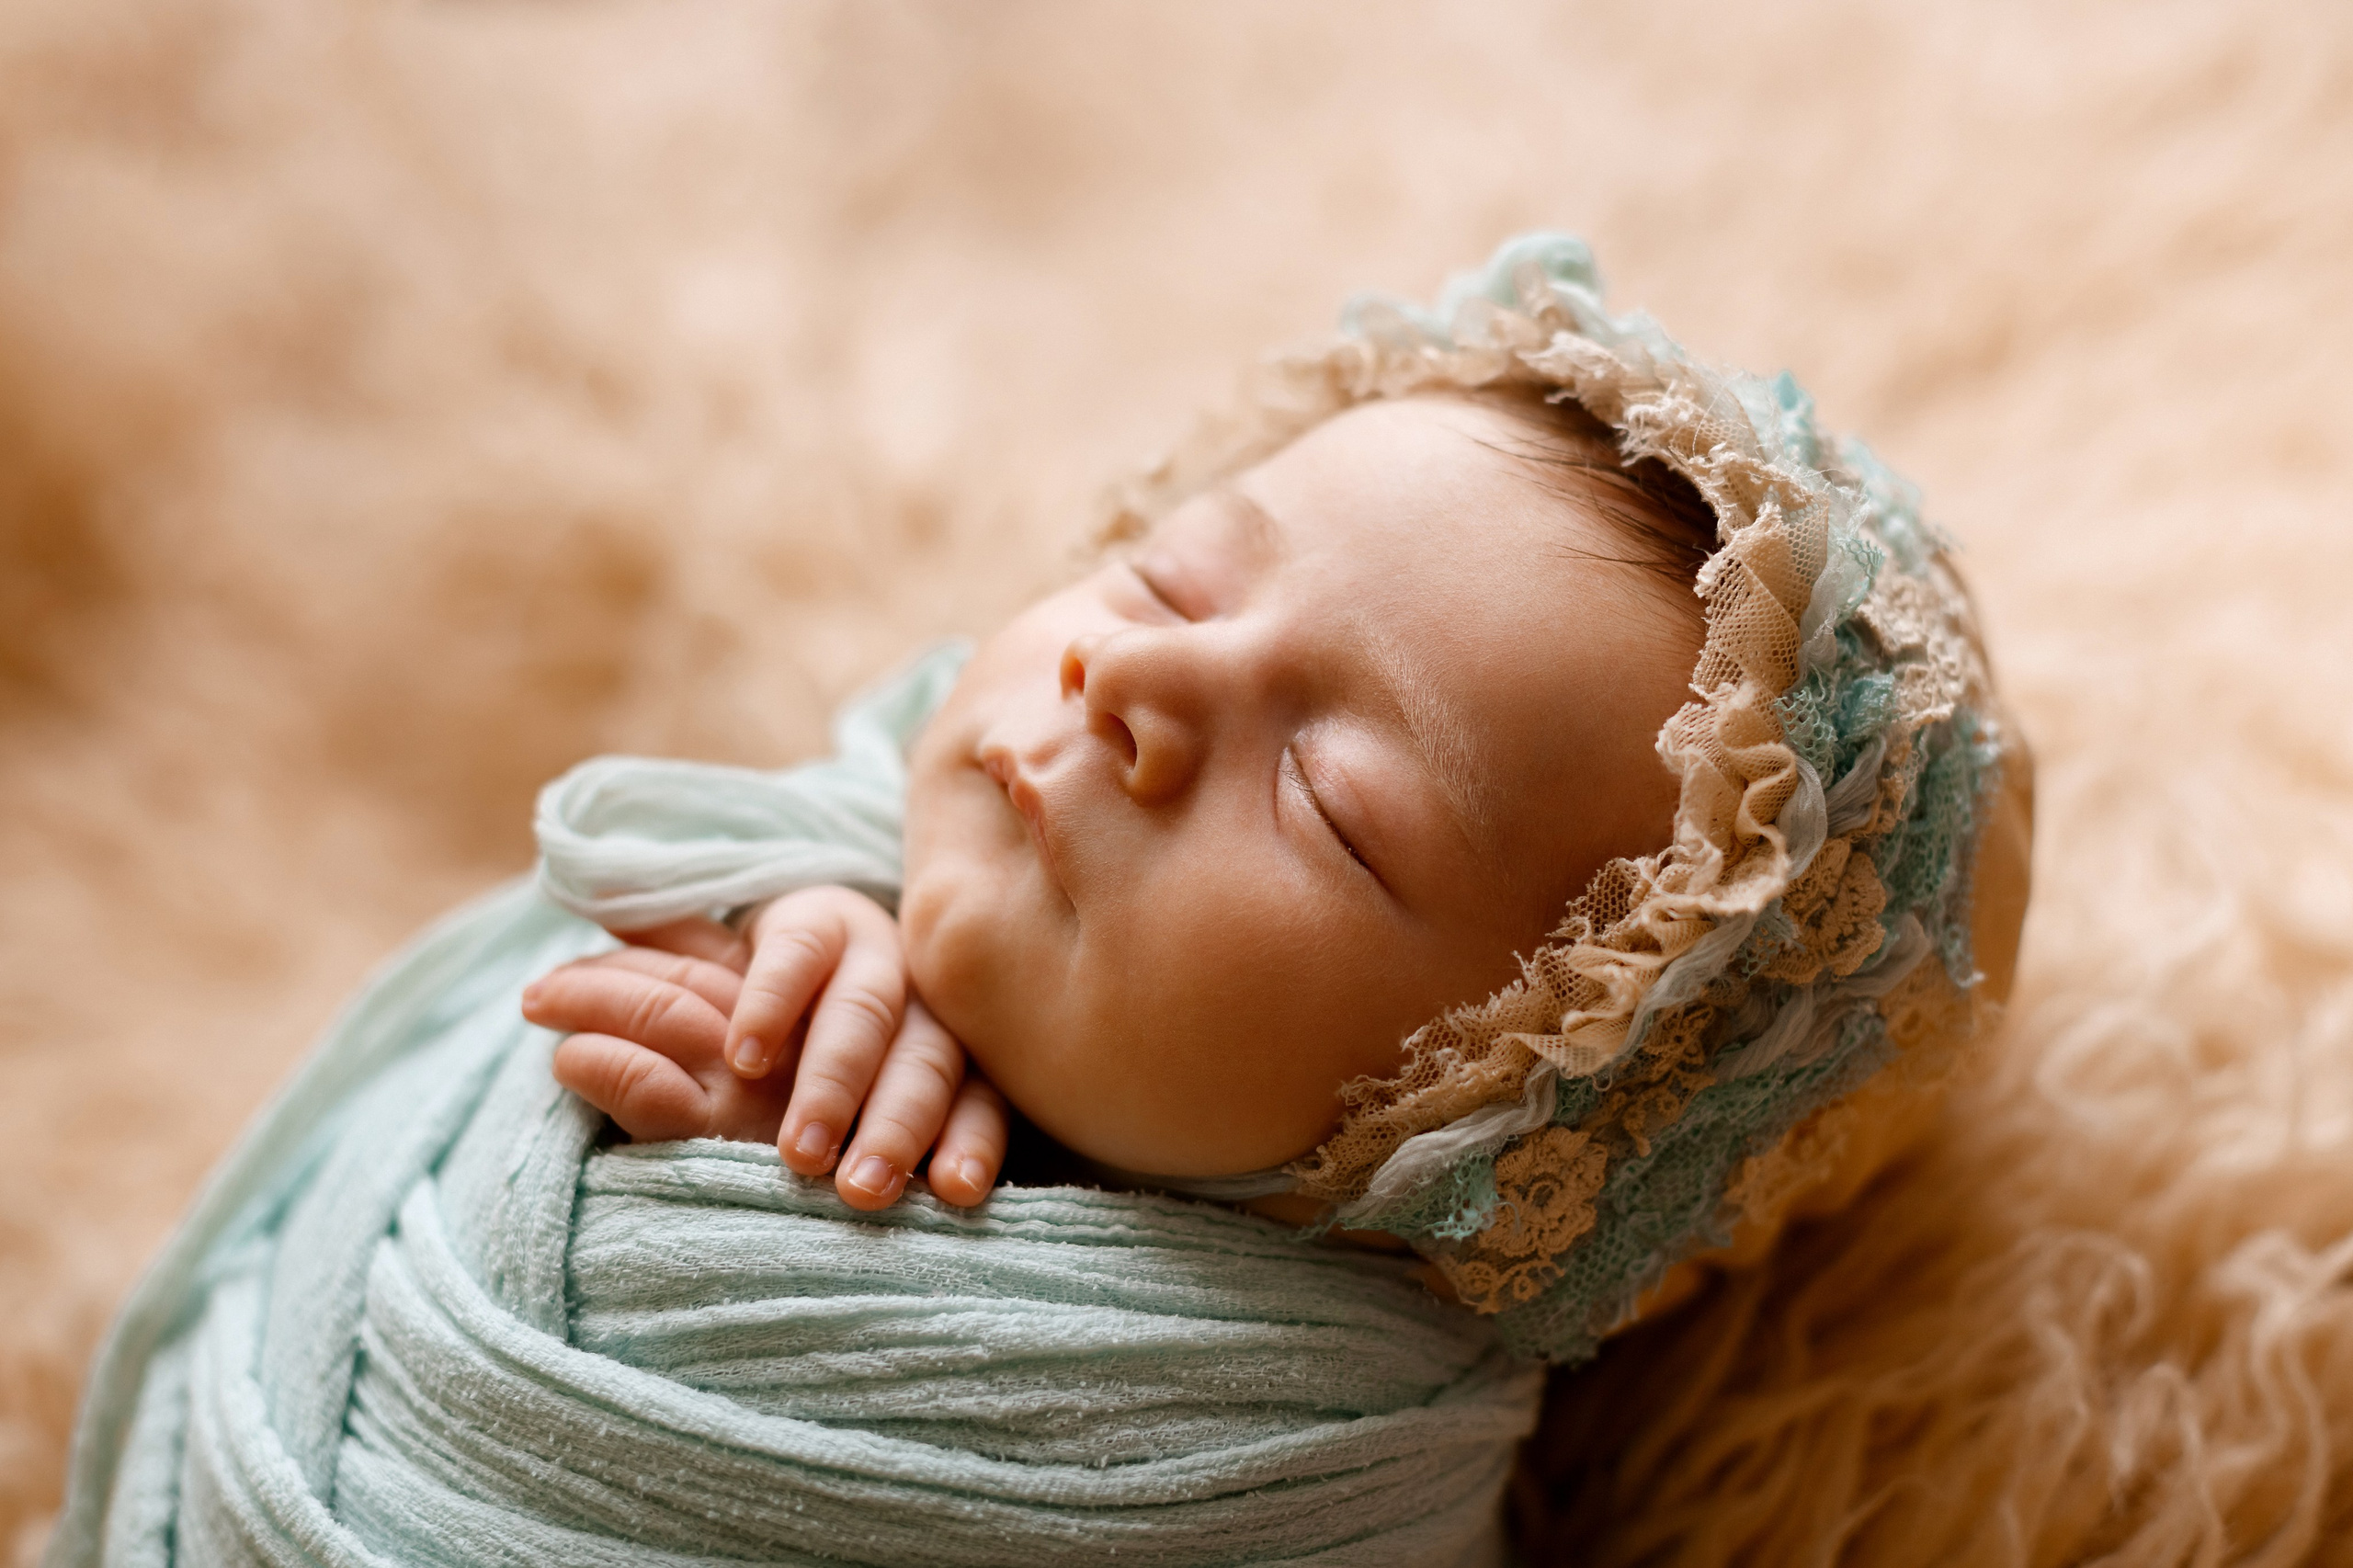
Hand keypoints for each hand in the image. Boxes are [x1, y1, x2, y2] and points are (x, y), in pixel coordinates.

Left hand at [521, 894, 1007, 1209]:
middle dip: (833, 1081)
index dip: (769, 996)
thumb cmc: (773, 996)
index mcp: (818, 929)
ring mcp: (936, 1029)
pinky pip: (991, 1109)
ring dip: (899, 1126)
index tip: (741, 1053)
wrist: (875, 1011)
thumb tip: (570, 943)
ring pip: (931, 1064)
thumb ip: (660, 958)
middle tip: (798, 1153)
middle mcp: (883, 971)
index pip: (794, 950)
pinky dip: (977, 1146)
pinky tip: (957, 1190)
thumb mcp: (717, 974)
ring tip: (861, 1191)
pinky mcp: (980, 1082)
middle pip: (865, 1013)